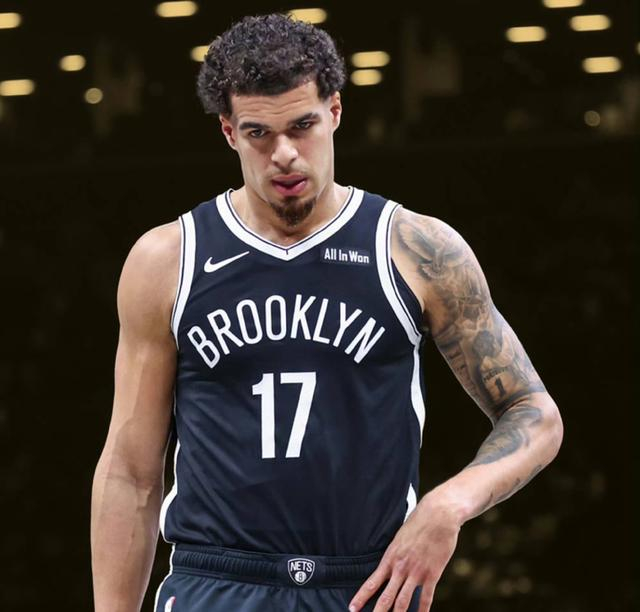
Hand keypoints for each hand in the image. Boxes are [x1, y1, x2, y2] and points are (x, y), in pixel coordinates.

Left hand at [348, 493, 462, 611]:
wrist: (438, 516)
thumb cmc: (418, 523)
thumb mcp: (399, 537)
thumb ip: (394, 554)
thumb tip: (389, 565)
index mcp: (390, 557)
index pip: (372, 582)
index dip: (361, 597)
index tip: (352, 608)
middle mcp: (401, 567)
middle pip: (386, 597)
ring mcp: (417, 572)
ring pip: (404, 602)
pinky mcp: (432, 574)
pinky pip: (426, 598)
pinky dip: (422, 611)